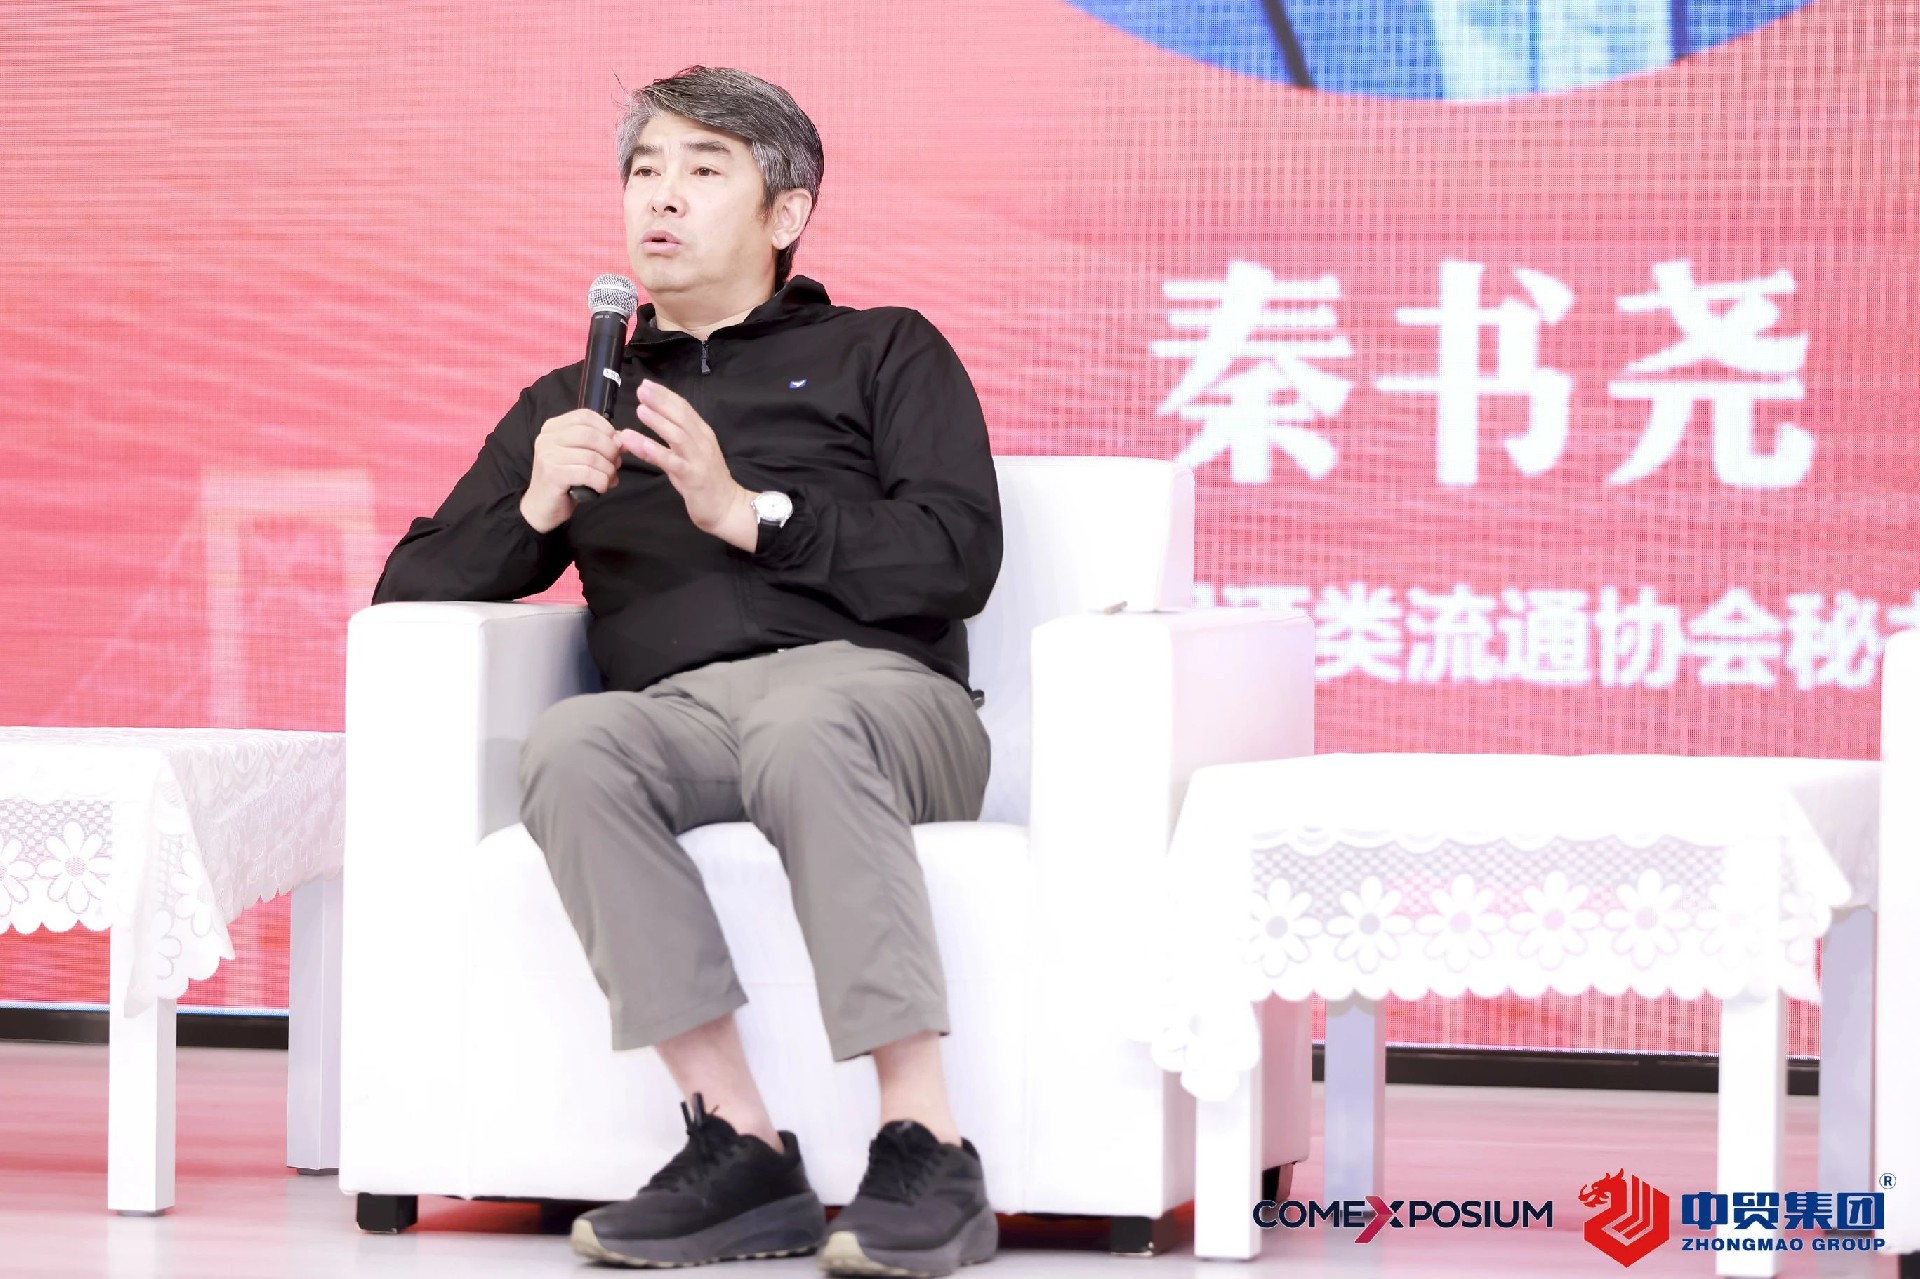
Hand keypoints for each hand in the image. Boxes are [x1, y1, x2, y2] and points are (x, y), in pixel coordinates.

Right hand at [521, 408, 621, 533]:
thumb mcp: (581, 456)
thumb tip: (622, 440)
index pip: (585, 416)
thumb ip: (599, 444)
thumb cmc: (565, 480)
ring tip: (609, 478)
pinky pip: (587, 474)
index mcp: (553, 427)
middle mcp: (547, 438)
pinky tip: (601, 487)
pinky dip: (601, 481)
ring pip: (591, 456)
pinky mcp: (552, 475)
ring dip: (608, 470)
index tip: (616, 444)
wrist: (542, 507)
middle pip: (590, 434)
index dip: (606, 428)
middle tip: (615, 464)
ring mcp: (547, 456)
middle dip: (610, 450)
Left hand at [620, 379, 758, 550]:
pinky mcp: (693, 477)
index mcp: (702, 435)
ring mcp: (698, 459)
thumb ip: (666, 445)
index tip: (648, 384)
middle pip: (681, 416)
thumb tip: (643, 433)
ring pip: (677, 435)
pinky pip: (672, 461)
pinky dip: (656, 450)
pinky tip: (641, 443)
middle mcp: (702, 442)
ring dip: (658, 422)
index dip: (666, 395)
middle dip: (661, 401)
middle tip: (642, 389)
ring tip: (640, 410)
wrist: (727, 508)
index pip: (684, 409)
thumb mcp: (686, 459)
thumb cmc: (705, 482)